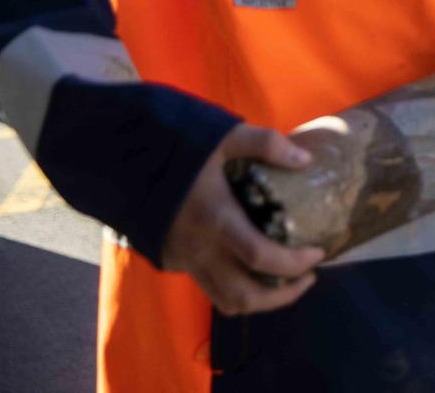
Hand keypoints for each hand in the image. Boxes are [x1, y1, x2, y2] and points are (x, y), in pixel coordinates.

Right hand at [161, 125, 324, 314]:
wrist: (116, 161)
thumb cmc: (174, 147)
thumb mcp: (223, 135)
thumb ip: (266, 144)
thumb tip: (306, 160)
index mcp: (217, 220)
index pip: (261, 258)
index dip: (294, 264)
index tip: (318, 255)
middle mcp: (199, 249)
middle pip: (244, 296)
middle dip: (282, 296)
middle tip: (307, 277)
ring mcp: (182, 260)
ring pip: (224, 300)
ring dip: (259, 299)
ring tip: (286, 280)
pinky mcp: (171, 261)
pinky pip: (208, 285)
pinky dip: (235, 285)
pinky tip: (251, 266)